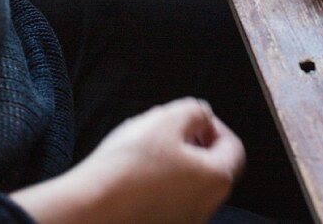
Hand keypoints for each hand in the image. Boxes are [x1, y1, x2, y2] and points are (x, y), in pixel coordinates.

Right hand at [12, 98, 244, 223]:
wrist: (89, 210)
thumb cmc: (131, 163)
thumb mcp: (169, 118)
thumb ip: (196, 111)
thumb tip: (202, 120)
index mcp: (217, 180)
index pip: (233, 147)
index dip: (212, 126)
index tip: (189, 120)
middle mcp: (206, 209)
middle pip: (210, 167)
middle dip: (190, 143)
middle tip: (164, 132)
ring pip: (186, 185)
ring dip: (172, 163)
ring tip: (143, 151)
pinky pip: (166, 202)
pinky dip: (156, 185)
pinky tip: (132, 175)